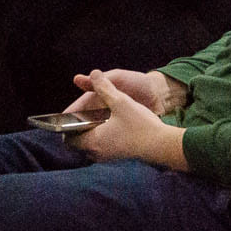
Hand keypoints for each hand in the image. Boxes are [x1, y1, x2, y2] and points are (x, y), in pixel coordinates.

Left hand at [69, 69, 187, 168]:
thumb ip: (104, 87)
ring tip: (97, 115)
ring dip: (90, 130)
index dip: (67, 124)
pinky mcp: (116, 156)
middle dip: (79, 126)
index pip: (67, 137)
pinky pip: (100, 146)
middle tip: (85, 112)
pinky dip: (100, 135)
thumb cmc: (140, 125)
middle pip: (77, 140)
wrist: (163, 145)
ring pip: (89, 143)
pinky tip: (110, 123)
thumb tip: (93, 73)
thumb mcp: (120, 101)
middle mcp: (96, 153)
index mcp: (91, 142)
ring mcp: (106, 157)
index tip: (73, 112)